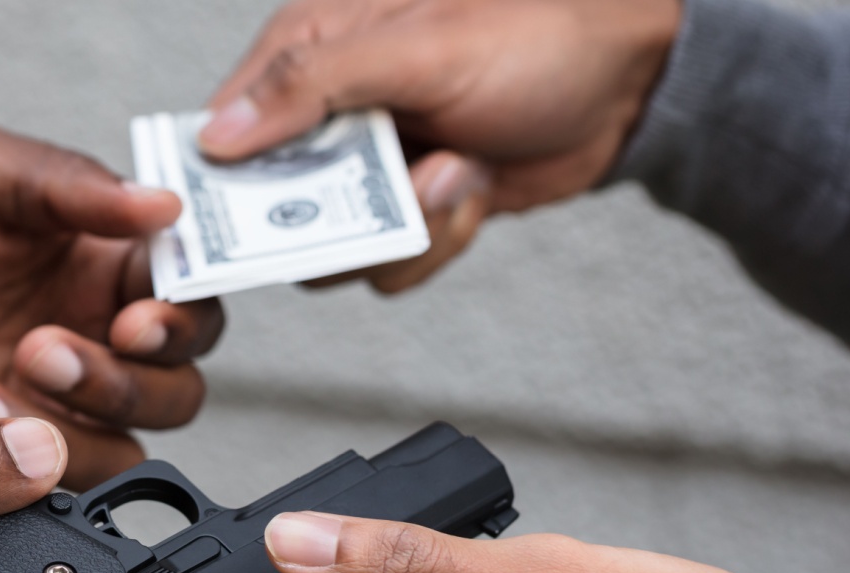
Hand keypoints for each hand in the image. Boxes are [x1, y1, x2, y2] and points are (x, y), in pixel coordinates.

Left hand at [0, 122, 225, 487]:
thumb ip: (69, 187)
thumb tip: (163, 204)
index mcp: (100, 274)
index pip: (186, 313)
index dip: (176, 327)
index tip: (134, 322)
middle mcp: (82, 350)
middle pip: (164, 401)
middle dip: (111, 386)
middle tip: (39, 351)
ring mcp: (29, 413)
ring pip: (92, 458)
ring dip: (36, 434)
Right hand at [201, 0, 681, 292]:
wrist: (632, 82)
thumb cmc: (538, 33)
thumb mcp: (419, 47)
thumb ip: (313, 85)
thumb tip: (217, 133)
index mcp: (312, 51)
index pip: (226, 126)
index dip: (223, 179)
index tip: (234, 220)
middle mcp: (332, 113)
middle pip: (273, 208)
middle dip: (337, 218)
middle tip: (400, 184)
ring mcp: (373, 166)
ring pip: (336, 250)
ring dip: (403, 228)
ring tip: (455, 172)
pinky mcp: (414, 207)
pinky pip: (392, 261)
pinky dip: (439, 237)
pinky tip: (475, 185)